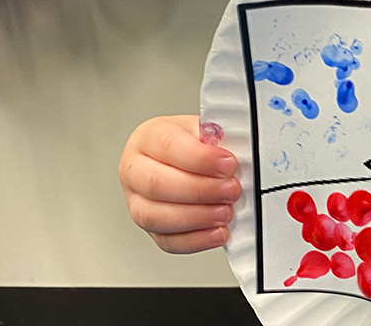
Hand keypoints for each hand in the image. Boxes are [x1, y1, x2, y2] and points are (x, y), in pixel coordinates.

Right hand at [119, 115, 241, 253]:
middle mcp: (135, 170)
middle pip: (156, 184)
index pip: (168, 146)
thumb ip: (216, 138)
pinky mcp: (151, 229)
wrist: (191, 159)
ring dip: (196, 217)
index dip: (200, 158)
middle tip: (231, 190)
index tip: (228, 164)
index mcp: (148, 137)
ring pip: (155, 216)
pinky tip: (217, 233)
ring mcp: (138, 202)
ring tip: (225, 212)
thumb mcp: (205, 129)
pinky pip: (167, 241)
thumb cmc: (195, 144)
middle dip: (199, 190)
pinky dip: (195, 240)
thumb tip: (235, 150)